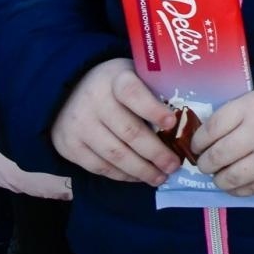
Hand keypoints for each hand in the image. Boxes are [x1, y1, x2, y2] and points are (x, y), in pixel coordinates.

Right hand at [50, 58, 179, 186]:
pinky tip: (138, 177)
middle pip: (129, 131)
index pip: (133, 93)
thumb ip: (153, 91)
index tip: (172, 122)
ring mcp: (79, 125)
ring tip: (160, 177)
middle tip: (174, 165)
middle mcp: (95, 101)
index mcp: (115, 79)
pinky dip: (122, 175)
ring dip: (141, 170)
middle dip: (155, 152)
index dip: (153, 109)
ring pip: (115, 154)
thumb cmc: (115, 85)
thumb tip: (185, 119)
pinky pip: (99, 166)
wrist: (68, 91)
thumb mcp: (133, 76)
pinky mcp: (69, 146)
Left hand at [192, 84, 253, 195]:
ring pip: (229, 177)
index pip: (211, 129)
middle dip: (204, 162)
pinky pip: (249, 190)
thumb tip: (204, 137)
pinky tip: (237, 181)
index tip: (197, 145)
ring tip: (220, 174)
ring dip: (218, 178)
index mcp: (252, 108)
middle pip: (217, 156)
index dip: (198, 141)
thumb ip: (233, 114)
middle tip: (206, 163)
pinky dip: (237, 188)